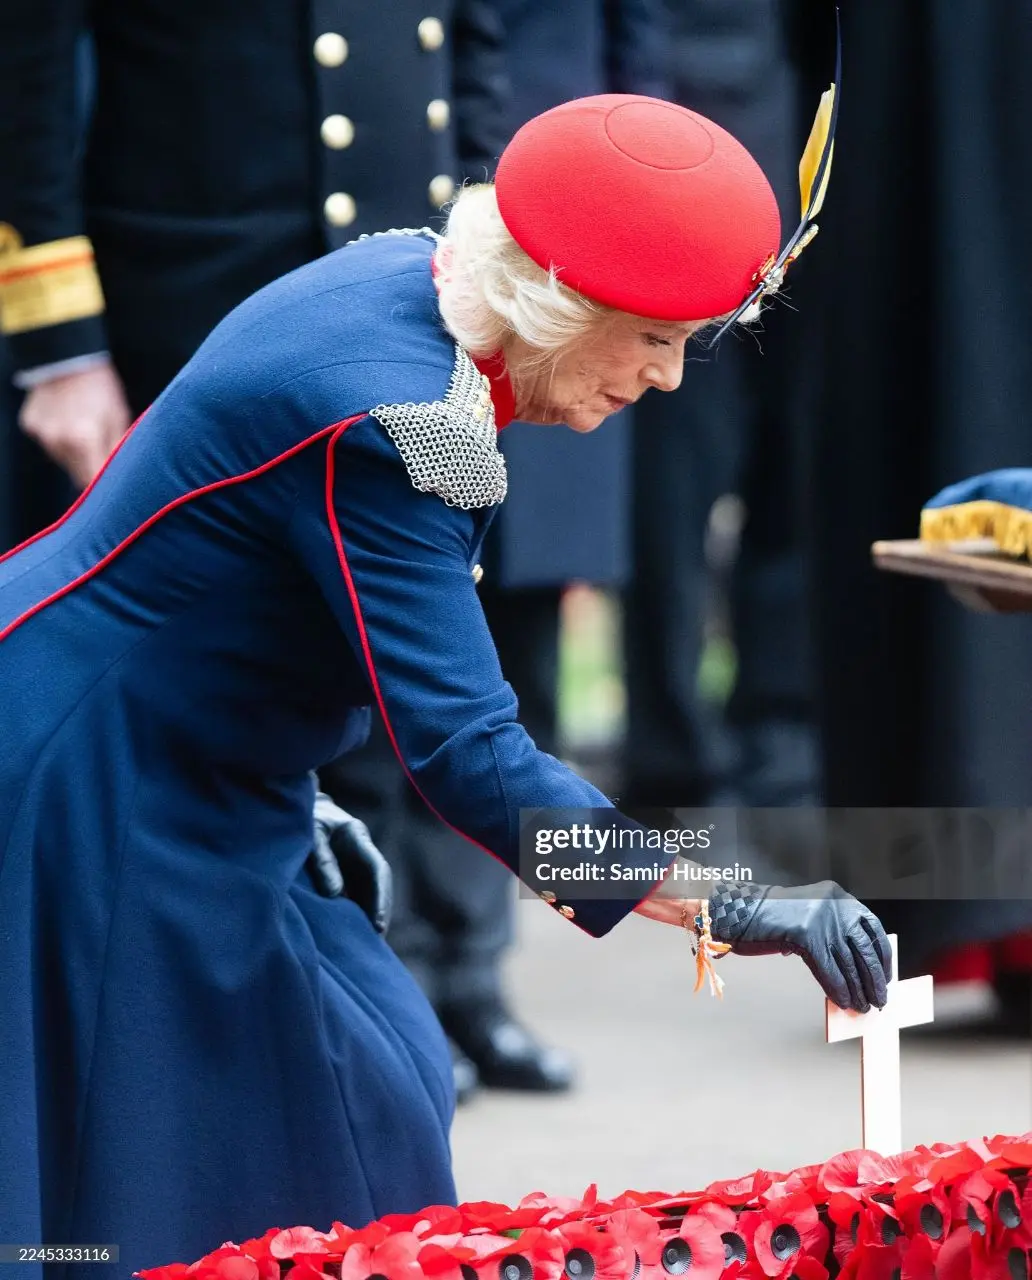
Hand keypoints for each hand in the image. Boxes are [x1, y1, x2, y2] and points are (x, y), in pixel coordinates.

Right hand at [19, 362, 132, 488]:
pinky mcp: (31, 425)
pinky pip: (49, 443)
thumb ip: (116, 452)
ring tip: (85, 430)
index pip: (91, 482)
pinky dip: (59, 438)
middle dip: (90, 467)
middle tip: (101, 449)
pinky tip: (68, 419)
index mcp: (84, 440)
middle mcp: (59, 441)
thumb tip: (121, 479)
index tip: (112, 484)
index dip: (102, 486)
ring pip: (62, 460)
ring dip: (75, 454)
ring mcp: (41, 434)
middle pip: (75, 474)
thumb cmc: (102, 389)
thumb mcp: (119, 419)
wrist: (68, 357)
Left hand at [309, 790, 392, 933]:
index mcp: (358, 837)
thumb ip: (322, 860)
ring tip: (368, 945)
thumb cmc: (304, 816)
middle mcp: (361, 852)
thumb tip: (335, 894)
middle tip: (377, 942)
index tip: (379, 922)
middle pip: (378, 886)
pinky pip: (354, 894)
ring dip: (369, 916)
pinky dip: (355, 913)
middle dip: (380, 913)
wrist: (296, 805)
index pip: (379, 869)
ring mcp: (353, 862)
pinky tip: (352, 934)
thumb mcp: (312, 833)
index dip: (382, 896)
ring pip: (368, 892)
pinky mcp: (343, 871)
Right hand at [708, 879, 891, 1012]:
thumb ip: (833, 932)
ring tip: (862, 1005)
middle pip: (864, 950)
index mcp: (839, 897)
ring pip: (849, 964)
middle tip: (879, 998)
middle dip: (874, 979)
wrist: (744, 911)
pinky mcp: (807, 937)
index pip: (873, 929)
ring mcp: (822, 921)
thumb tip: (856, 966)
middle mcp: (834, 906)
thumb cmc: (775, 916)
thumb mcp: (812, 915)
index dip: (882, 956)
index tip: (886, 975)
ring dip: (858, 990)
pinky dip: (839, 990)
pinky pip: (830, 971)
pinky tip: (843, 1001)